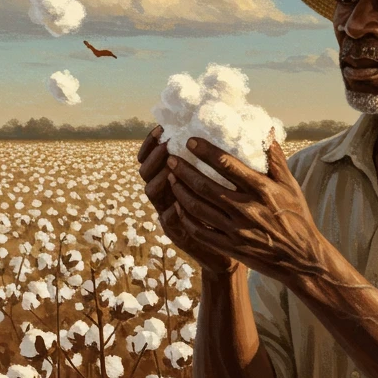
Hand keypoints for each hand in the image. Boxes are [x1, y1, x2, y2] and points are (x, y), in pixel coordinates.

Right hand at [137, 126, 239, 275]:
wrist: (227, 248)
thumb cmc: (226, 211)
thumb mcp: (219, 182)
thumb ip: (217, 161)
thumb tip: (232, 130)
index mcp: (173, 178)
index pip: (152, 156)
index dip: (152, 143)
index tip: (162, 128)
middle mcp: (166, 193)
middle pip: (146, 171)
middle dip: (154, 156)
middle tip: (167, 145)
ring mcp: (167, 212)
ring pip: (152, 192)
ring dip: (159, 178)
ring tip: (171, 167)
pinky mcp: (176, 232)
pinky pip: (168, 220)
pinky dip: (171, 211)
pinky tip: (177, 204)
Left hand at [165, 130, 325, 282]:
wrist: (302, 259)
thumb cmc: (297, 218)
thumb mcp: (291, 186)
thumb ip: (275, 160)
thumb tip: (265, 131)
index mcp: (262, 190)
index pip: (227, 165)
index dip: (205, 151)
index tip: (190, 141)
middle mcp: (247, 209)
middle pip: (205, 186)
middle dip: (184, 170)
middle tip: (171, 158)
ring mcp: (237, 230)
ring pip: (198, 208)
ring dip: (180, 191)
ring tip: (170, 178)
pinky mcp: (231, 247)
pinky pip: (200, 231)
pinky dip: (186, 218)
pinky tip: (179, 207)